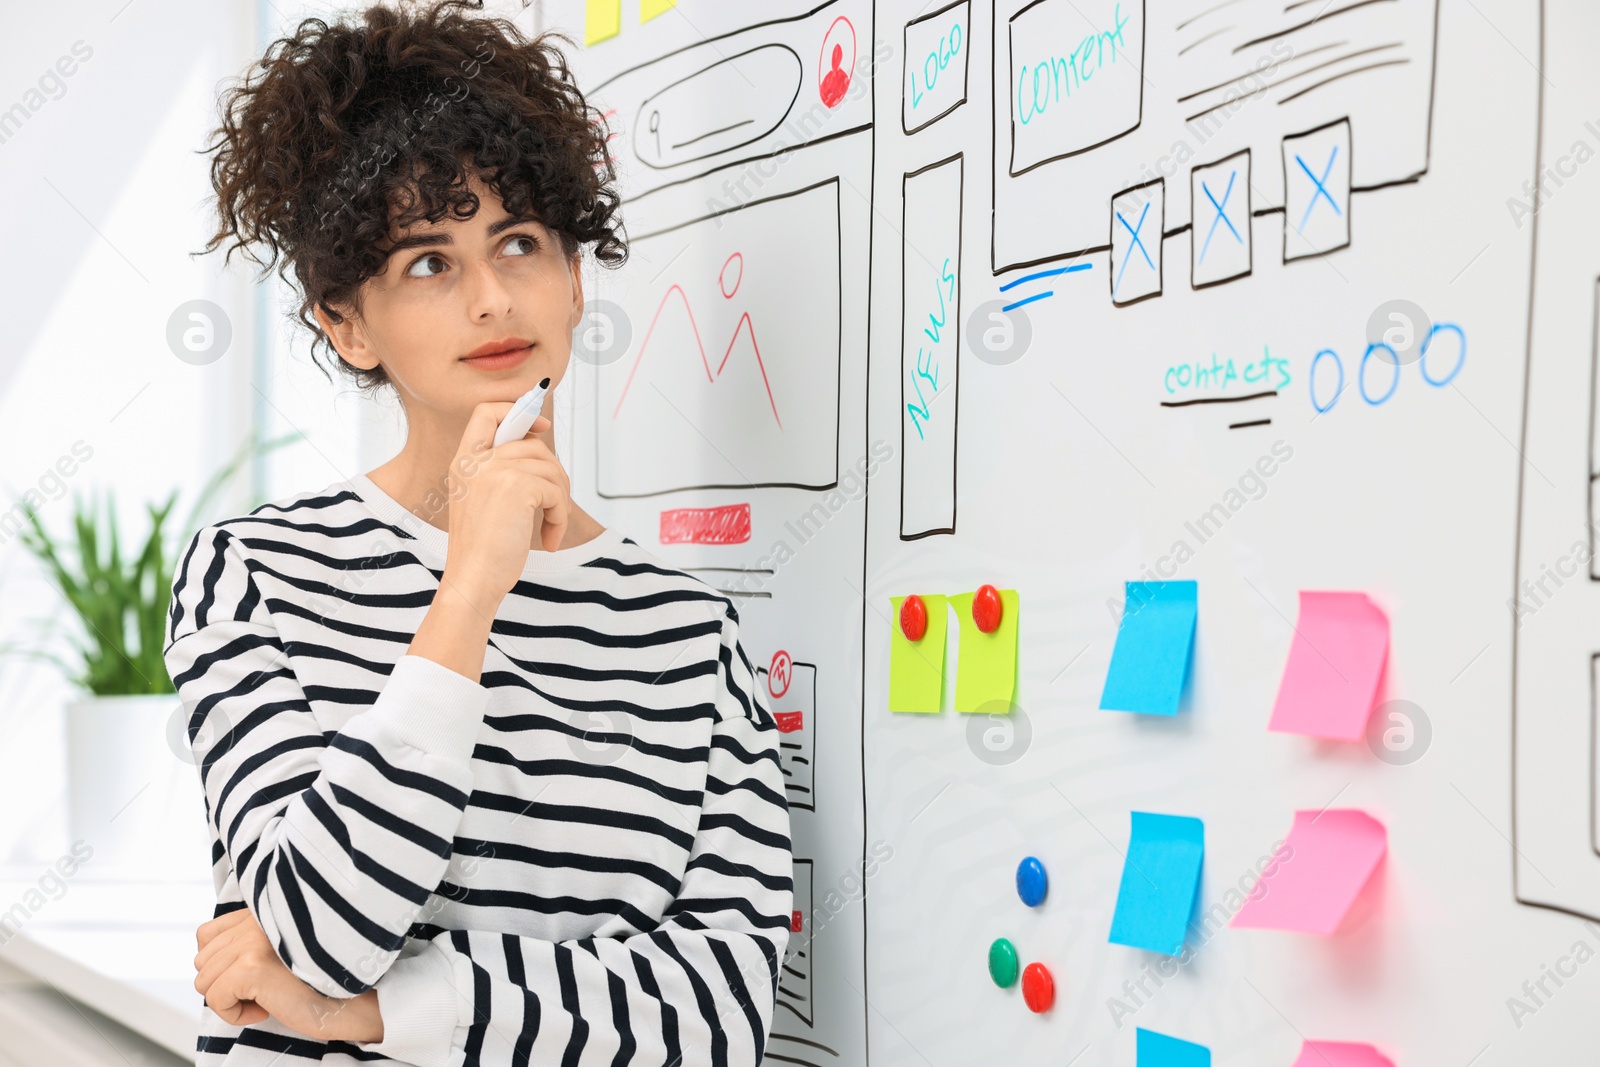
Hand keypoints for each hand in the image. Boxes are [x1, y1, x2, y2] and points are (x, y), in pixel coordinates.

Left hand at [194, 908, 382, 1042]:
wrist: (354, 1000)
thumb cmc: (319, 981)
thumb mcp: (280, 950)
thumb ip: (249, 942)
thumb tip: (208, 959)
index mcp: (262, 912)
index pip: (207, 934)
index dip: (220, 964)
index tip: (252, 977)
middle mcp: (256, 920)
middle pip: (202, 961)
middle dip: (226, 985)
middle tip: (263, 990)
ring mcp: (253, 942)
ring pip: (205, 982)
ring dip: (231, 1000)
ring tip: (267, 998)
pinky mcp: (253, 967)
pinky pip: (216, 998)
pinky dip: (235, 1014)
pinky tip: (266, 1008)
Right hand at [440, 401, 571, 608]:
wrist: (473, 580)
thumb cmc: (483, 550)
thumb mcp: (484, 501)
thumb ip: (503, 471)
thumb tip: (541, 446)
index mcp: (464, 462)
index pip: (487, 411)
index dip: (519, 411)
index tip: (542, 428)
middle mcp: (476, 461)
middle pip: (533, 445)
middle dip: (554, 475)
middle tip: (554, 508)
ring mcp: (494, 470)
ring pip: (550, 469)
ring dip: (560, 502)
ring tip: (551, 528)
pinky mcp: (517, 486)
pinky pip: (557, 491)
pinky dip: (561, 517)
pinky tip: (549, 539)